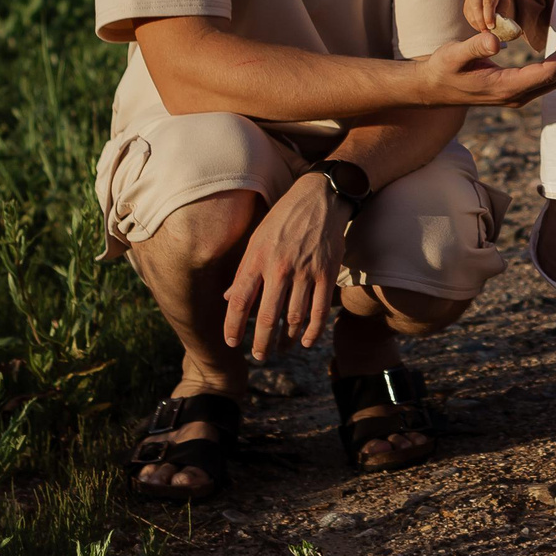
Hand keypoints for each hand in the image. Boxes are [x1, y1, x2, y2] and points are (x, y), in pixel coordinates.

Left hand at [222, 171, 350, 357]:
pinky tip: (305, 341)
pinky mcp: (327, 273)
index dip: (233, 326)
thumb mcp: (256, 239)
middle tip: (259, 357)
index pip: (240, 301)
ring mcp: (305, 271)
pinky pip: (320, 310)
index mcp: (257, 259)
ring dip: (286, 339)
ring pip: (294, 317)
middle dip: (261, 343)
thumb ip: (243, 271)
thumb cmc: (283, 219)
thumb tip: (229, 299)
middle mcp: (280, 267)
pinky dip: (313, 330)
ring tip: (280, 349)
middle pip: (267, 316)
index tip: (232, 343)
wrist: (319, 198)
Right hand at [415, 23, 555, 107]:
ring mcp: (517, 96)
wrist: (433, 88)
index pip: (546, 73)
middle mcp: (516, 96)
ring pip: (554, 82)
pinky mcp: (516, 91)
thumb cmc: (442, 68)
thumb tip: (495, 39)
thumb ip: (474, 46)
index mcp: (505, 88)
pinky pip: (546, 80)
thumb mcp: (453, 54)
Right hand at [462, 0, 516, 35]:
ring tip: (487, 31)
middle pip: (477, 8)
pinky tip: (482, 27)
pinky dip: (475, 25)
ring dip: (479, 25)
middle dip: (482, 22)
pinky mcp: (466, 6)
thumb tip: (498, 24)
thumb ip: (502, 12)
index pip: (488, 3)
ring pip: (472, 15)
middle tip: (488, 32)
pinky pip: (469, 18)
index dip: (489, 16)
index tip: (492, 27)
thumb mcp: (505, 3)